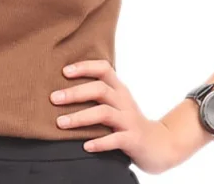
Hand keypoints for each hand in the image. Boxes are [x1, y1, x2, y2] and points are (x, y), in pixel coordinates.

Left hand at [50, 59, 182, 174]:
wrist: (161, 145)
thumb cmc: (130, 122)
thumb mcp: (118, 103)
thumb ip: (99, 94)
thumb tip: (64, 87)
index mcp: (119, 89)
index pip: (104, 68)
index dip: (84, 67)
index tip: (64, 71)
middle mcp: (124, 101)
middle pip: (100, 89)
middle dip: (75, 93)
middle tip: (53, 98)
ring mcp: (130, 120)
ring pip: (104, 113)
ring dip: (80, 117)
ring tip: (60, 123)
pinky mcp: (133, 140)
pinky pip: (116, 139)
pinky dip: (100, 142)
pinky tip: (85, 146)